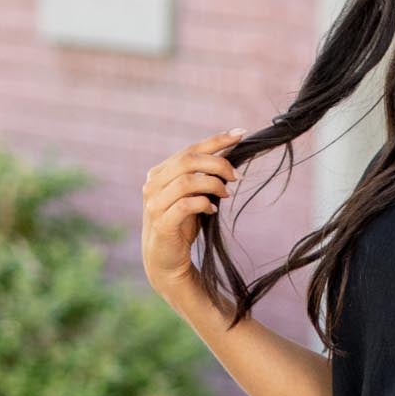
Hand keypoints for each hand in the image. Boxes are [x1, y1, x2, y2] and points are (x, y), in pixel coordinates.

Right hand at [141, 127, 245, 300]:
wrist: (165, 261)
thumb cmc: (181, 226)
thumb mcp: (193, 196)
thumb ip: (203, 177)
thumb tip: (228, 156)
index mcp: (160, 172)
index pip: (190, 149)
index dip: (216, 140)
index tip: (241, 134)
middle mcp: (153, 184)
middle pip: (188, 160)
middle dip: (218, 164)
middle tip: (237, 176)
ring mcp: (154, 203)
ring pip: (187, 181)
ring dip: (213, 184)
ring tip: (226, 194)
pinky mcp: (161, 223)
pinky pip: (185, 205)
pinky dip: (203, 203)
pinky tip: (212, 209)